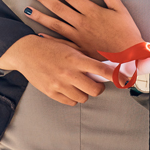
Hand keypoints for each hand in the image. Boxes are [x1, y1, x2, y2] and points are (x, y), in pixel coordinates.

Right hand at [0, 35, 115, 105]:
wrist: (25, 52)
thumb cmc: (50, 47)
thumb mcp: (69, 47)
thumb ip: (85, 58)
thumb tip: (104, 67)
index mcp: (75, 59)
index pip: (101, 70)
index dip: (115, 76)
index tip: (124, 79)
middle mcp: (69, 73)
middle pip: (95, 90)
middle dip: (98, 87)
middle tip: (95, 83)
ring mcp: (59, 84)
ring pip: (83, 98)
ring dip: (84, 92)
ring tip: (78, 84)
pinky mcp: (51, 93)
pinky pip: (70, 102)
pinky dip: (72, 97)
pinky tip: (69, 88)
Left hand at [25, 0, 143, 58]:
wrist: (130, 57)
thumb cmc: (127, 33)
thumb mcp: (121, 10)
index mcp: (91, 11)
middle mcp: (81, 23)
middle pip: (58, 8)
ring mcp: (78, 37)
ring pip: (55, 24)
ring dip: (40, 16)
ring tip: (27, 9)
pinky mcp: (78, 49)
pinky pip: (60, 43)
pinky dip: (48, 38)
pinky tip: (38, 34)